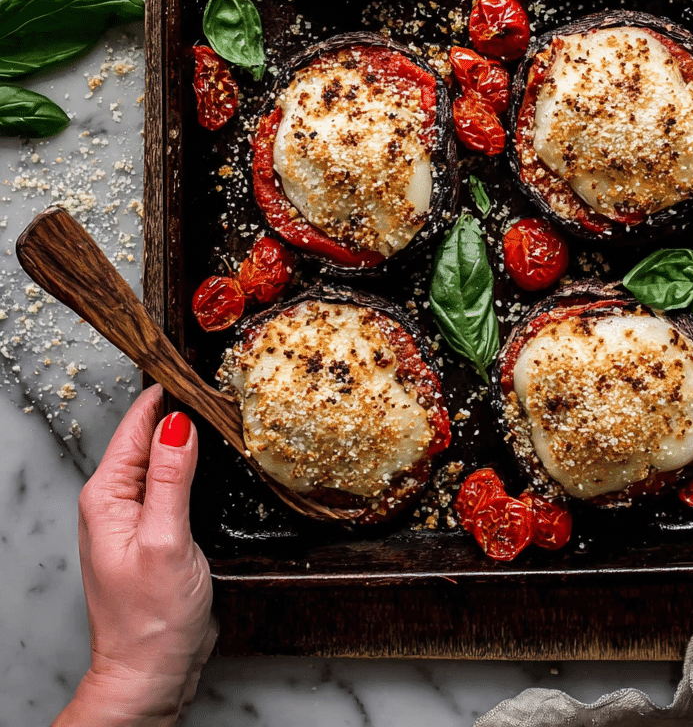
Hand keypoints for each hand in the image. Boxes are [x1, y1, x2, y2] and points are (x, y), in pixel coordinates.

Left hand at [54, 385, 215, 726]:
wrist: (151, 676)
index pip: (139, 423)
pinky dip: (197, 467)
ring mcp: (137, 516)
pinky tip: (220, 461)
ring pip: (167, 458)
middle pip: (153, 435)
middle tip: (229, 387)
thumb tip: (180, 422)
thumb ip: (172, 478)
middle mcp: (117, 500)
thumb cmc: (150, 621)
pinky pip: (175, 484)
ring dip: (195, 439)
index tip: (204, 369)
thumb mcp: (166, 541)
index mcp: (107, 495)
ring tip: (231, 413)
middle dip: (187, 411)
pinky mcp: (158, 531)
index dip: (171, 394)